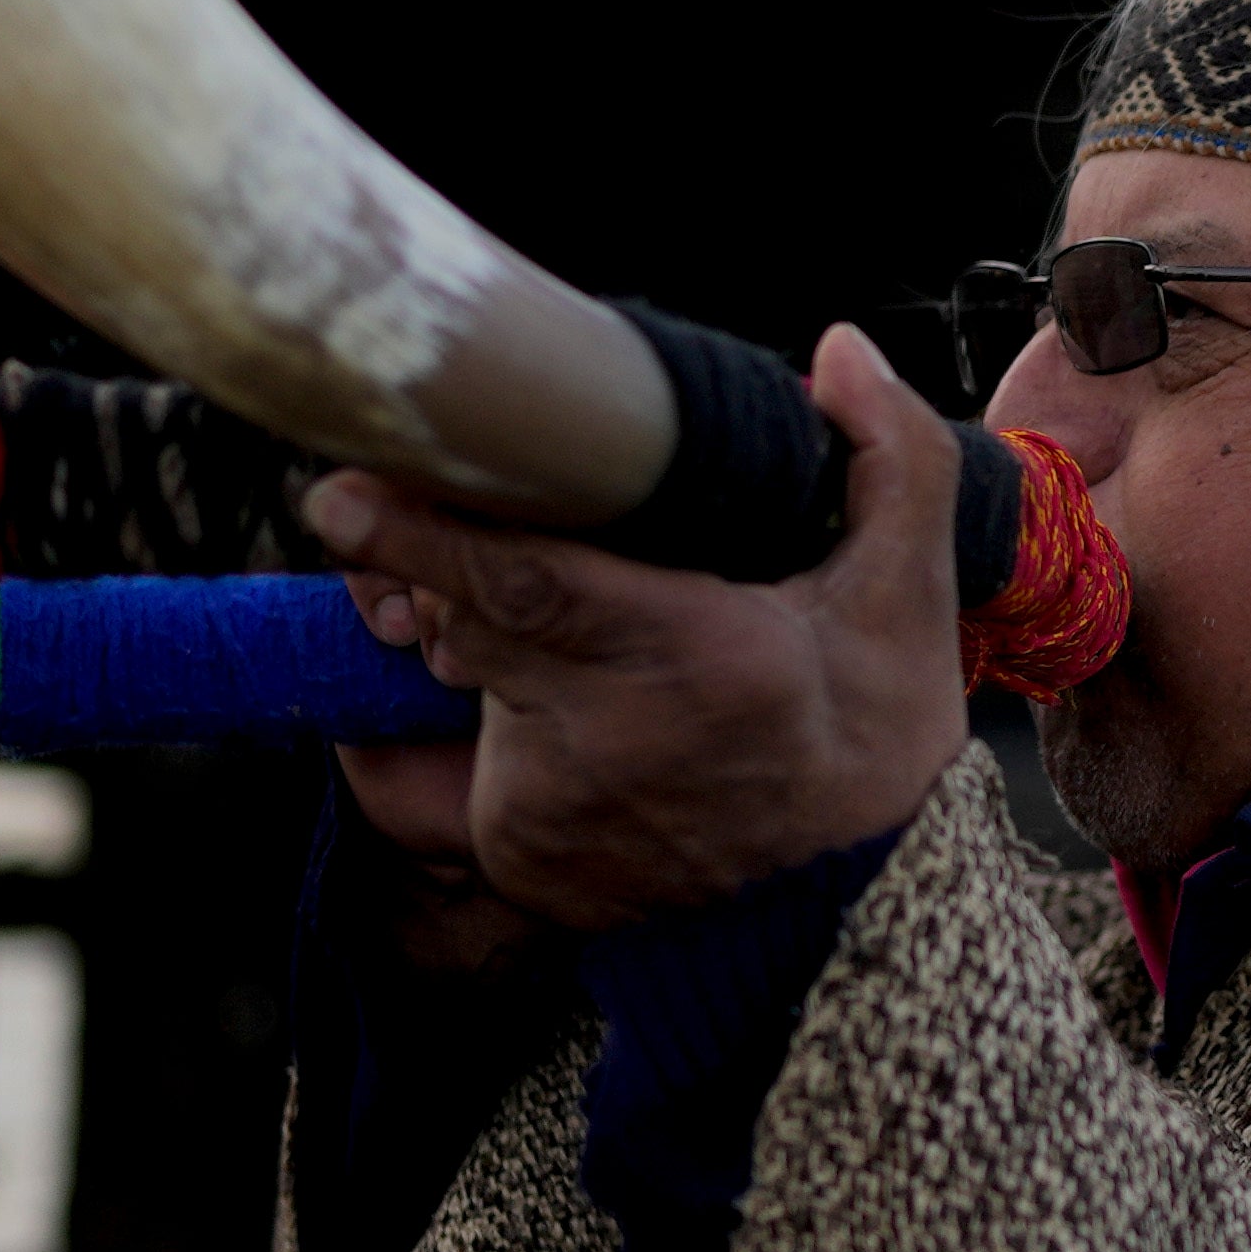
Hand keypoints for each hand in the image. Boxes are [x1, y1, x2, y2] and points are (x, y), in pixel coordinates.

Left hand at [310, 326, 962, 933]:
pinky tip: (581, 716)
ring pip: (466, 684)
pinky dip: (505, 718)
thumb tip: (841, 348)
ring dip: (487, 643)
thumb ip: (894, 456)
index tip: (338, 497)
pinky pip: (470, 757)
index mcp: (698, 657)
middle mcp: (611, 739)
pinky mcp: (525, 856)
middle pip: (469, 623)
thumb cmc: (875, 735)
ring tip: (582, 643)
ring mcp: (557, 809)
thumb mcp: (912, 595)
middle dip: (445, 569)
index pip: (526, 584)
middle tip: (468, 528)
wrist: (864, 903)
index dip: (426, 537)